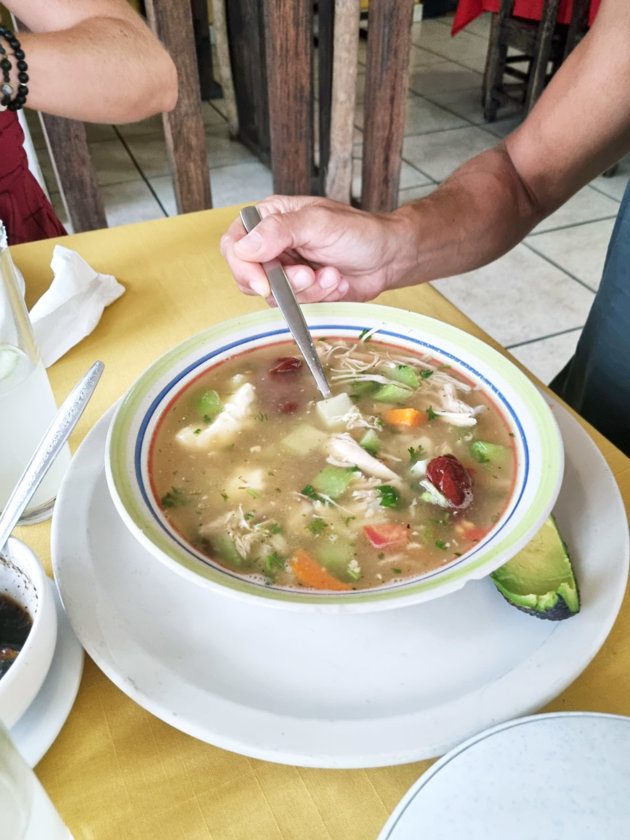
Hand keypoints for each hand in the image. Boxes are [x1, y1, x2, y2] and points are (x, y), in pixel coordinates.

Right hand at [220, 195, 410, 303]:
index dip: (243, 267)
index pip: (234, 244)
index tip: (264, 282)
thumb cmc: (359, 231)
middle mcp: (272, 244)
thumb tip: (244, 247)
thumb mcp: (318, 223)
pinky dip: (319, 296)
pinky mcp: (300, 290)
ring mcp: (285, 269)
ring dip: (307, 290)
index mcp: (270, 217)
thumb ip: (279, 232)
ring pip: (273, 295)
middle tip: (309, 275)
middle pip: (248, 275)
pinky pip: (295, 305)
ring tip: (331, 274)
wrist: (389, 257)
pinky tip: (336, 281)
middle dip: (283, 282)